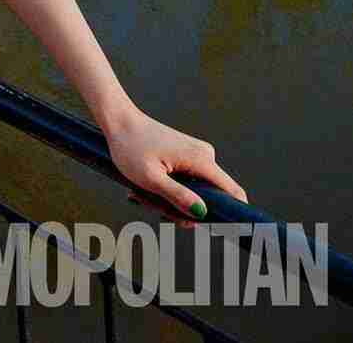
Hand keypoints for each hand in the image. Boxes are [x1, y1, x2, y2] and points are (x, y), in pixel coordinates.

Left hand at [105, 107, 248, 228]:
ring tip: (145, 194)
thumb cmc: (130, 146)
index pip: (233, 192)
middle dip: (181, 210)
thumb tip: (202, 213)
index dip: (230, 215)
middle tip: (153, 206)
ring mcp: (196, 155)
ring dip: (169, 201)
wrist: (119, 120)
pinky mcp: (187, 157)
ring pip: (194, 193)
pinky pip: (186, 184)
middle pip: (209, 199)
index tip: (216, 231)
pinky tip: (147, 188)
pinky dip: (167, 190)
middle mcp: (204, 155)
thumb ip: (178, 196)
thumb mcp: (151, 178)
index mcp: (200, 159)